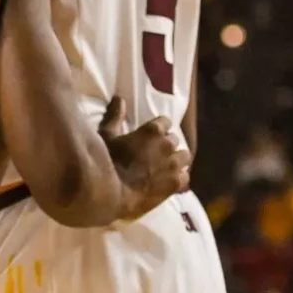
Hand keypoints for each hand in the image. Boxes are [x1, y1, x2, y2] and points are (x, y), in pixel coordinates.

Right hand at [101, 97, 189, 220]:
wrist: (112, 193)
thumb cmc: (107, 162)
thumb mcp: (106, 136)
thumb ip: (115, 117)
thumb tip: (119, 99)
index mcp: (153, 130)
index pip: (165, 121)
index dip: (159, 128)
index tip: (152, 134)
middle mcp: (168, 145)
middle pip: (175, 139)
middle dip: (167, 144)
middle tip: (156, 152)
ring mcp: (174, 165)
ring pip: (184, 157)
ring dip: (176, 159)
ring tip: (166, 166)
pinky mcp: (176, 184)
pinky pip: (185, 177)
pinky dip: (179, 177)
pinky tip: (170, 181)